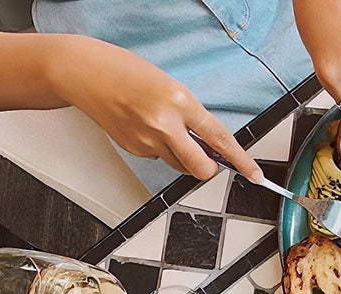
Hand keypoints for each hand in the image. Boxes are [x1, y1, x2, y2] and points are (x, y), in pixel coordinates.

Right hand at [55, 36, 262, 182]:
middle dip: (209, 169)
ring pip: (180, 166)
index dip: (241, 161)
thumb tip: (210, 142)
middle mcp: (164, 124)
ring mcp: (147, 140)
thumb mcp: (169, 86)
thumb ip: (191, 114)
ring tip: (168, 131)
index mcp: (179, 101)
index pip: (219, 139)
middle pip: (201, 168)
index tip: (256, 175)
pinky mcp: (134, 149)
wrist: (84, 73)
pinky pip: (159, 158)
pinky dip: (160, 149)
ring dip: (184, 158)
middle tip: (209, 160)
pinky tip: (146, 128)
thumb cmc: (126, 72)